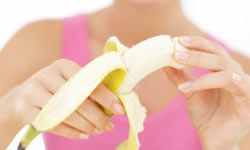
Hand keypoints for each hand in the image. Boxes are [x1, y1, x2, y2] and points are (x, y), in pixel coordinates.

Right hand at [1, 59, 124, 138]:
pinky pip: (53, 124)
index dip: (107, 97)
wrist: (20, 98)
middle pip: (79, 99)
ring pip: (67, 113)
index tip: (120, 110)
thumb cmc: (54, 90)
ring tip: (97, 131)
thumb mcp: (69, 83)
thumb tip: (114, 105)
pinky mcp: (25, 108)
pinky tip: (83, 135)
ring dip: (87, 125)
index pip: (90, 82)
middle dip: (98, 116)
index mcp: (64, 66)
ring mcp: (34, 91)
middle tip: (108, 126)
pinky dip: (71, 132)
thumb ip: (88, 90)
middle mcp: (48, 75)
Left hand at [164, 36, 249, 149]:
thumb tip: (164, 62)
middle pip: (218, 55)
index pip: (212, 49)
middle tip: (176, 50)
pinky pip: (235, 84)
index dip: (196, 43)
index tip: (177, 40)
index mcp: (222, 71)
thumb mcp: (189, 92)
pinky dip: (212, 82)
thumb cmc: (205, 115)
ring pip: (224, 67)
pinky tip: (192, 86)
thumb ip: (180, 77)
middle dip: (196, 51)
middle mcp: (235, 74)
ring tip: (178, 66)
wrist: (214, 139)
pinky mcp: (248, 101)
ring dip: (201, 64)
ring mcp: (244, 86)